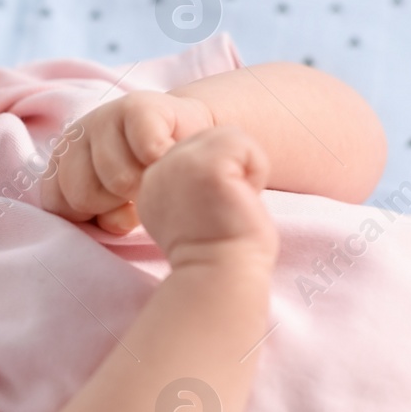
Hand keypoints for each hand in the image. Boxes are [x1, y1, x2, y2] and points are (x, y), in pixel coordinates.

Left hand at [40, 91, 214, 233]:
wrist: (190, 136)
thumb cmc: (150, 179)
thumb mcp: (122, 209)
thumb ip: (110, 222)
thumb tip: (118, 222)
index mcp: (62, 165)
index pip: (58, 207)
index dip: (94, 218)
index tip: (117, 207)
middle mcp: (74, 138)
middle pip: (81, 197)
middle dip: (115, 205)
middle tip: (137, 190)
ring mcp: (102, 118)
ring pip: (117, 180)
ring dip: (145, 187)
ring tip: (154, 174)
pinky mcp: (137, 106)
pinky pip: (147, 150)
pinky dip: (164, 164)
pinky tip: (170, 157)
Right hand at [135, 125, 278, 272]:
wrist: (222, 276)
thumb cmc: (219, 252)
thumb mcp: (193, 210)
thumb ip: (192, 182)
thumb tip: (221, 164)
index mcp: (154, 182)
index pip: (197, 151)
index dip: (217, 178)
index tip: (212, 215)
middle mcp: (159, 170)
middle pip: (211, 137)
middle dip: (231, 170)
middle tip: (225, 209)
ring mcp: (179, 164)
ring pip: (227, 135)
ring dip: (243, 169)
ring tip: (233, 202)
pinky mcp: (206, 165)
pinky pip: (243, 143)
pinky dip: (256, 170)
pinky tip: (241, 198)